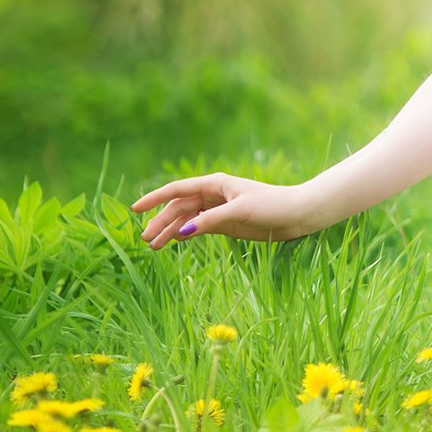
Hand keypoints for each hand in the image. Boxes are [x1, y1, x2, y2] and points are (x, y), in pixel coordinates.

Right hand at [131, 173, 323, 247]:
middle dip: (160, 221)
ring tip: (153, 247)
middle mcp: (212, 194)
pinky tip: (173, 243)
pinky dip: (185, 234)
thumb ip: (210, 220)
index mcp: (214, 184)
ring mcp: (218, 209)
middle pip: (179, 207)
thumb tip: (182, 231)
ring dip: (170, 231)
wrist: (296, 214)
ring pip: (186, 219)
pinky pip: (198, 227)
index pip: (177, 190)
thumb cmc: (271, 205)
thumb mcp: (240, 211)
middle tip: (145, 240)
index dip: (155, 199)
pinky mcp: (225, 223)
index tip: (135, 209)